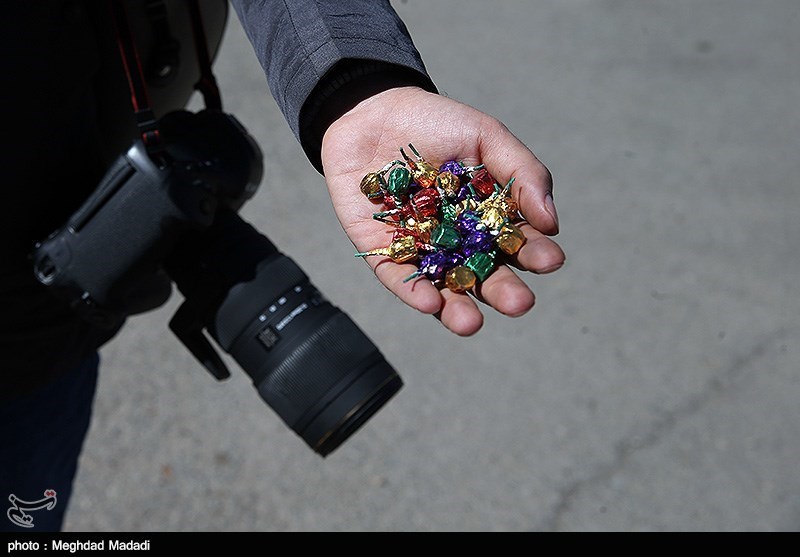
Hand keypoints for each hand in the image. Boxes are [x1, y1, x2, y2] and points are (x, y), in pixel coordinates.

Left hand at [320, 86, 564, 335]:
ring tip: (471, 324)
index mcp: (488, 217)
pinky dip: (412, 291)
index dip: (535, 254)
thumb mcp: (487, 137)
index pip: (517, 242)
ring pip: (442, 287)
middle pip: (483, 274)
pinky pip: (397, 276)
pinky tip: (429, 303)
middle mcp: (458, 241)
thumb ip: (522, 173)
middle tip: (519, 304)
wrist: (372, 109)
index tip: (550, 260)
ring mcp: (420, 249)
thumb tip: (552, 223)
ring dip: (457, 309)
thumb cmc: (436, 122)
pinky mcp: (381, 250)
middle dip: (502, 291)